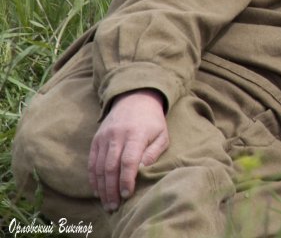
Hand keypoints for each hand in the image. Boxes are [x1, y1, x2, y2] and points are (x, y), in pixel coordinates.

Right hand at [88, 89, 168, 211]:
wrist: (135, 98)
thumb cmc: (152, 121)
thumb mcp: (162, 134)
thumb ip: (154, 153)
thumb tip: (143, 171)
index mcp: (136, 134)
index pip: (128, 161)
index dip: (126, 180)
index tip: (127, 195)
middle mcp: (117, 135)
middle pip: (111, 167)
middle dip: (112, 189)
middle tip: (114, 207)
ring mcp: (104, 137)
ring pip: (99, 167)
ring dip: (102, 188)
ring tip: (107, 203)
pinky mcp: (96, 139)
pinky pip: (92, 162)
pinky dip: (94, 178)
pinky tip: (98, 190)